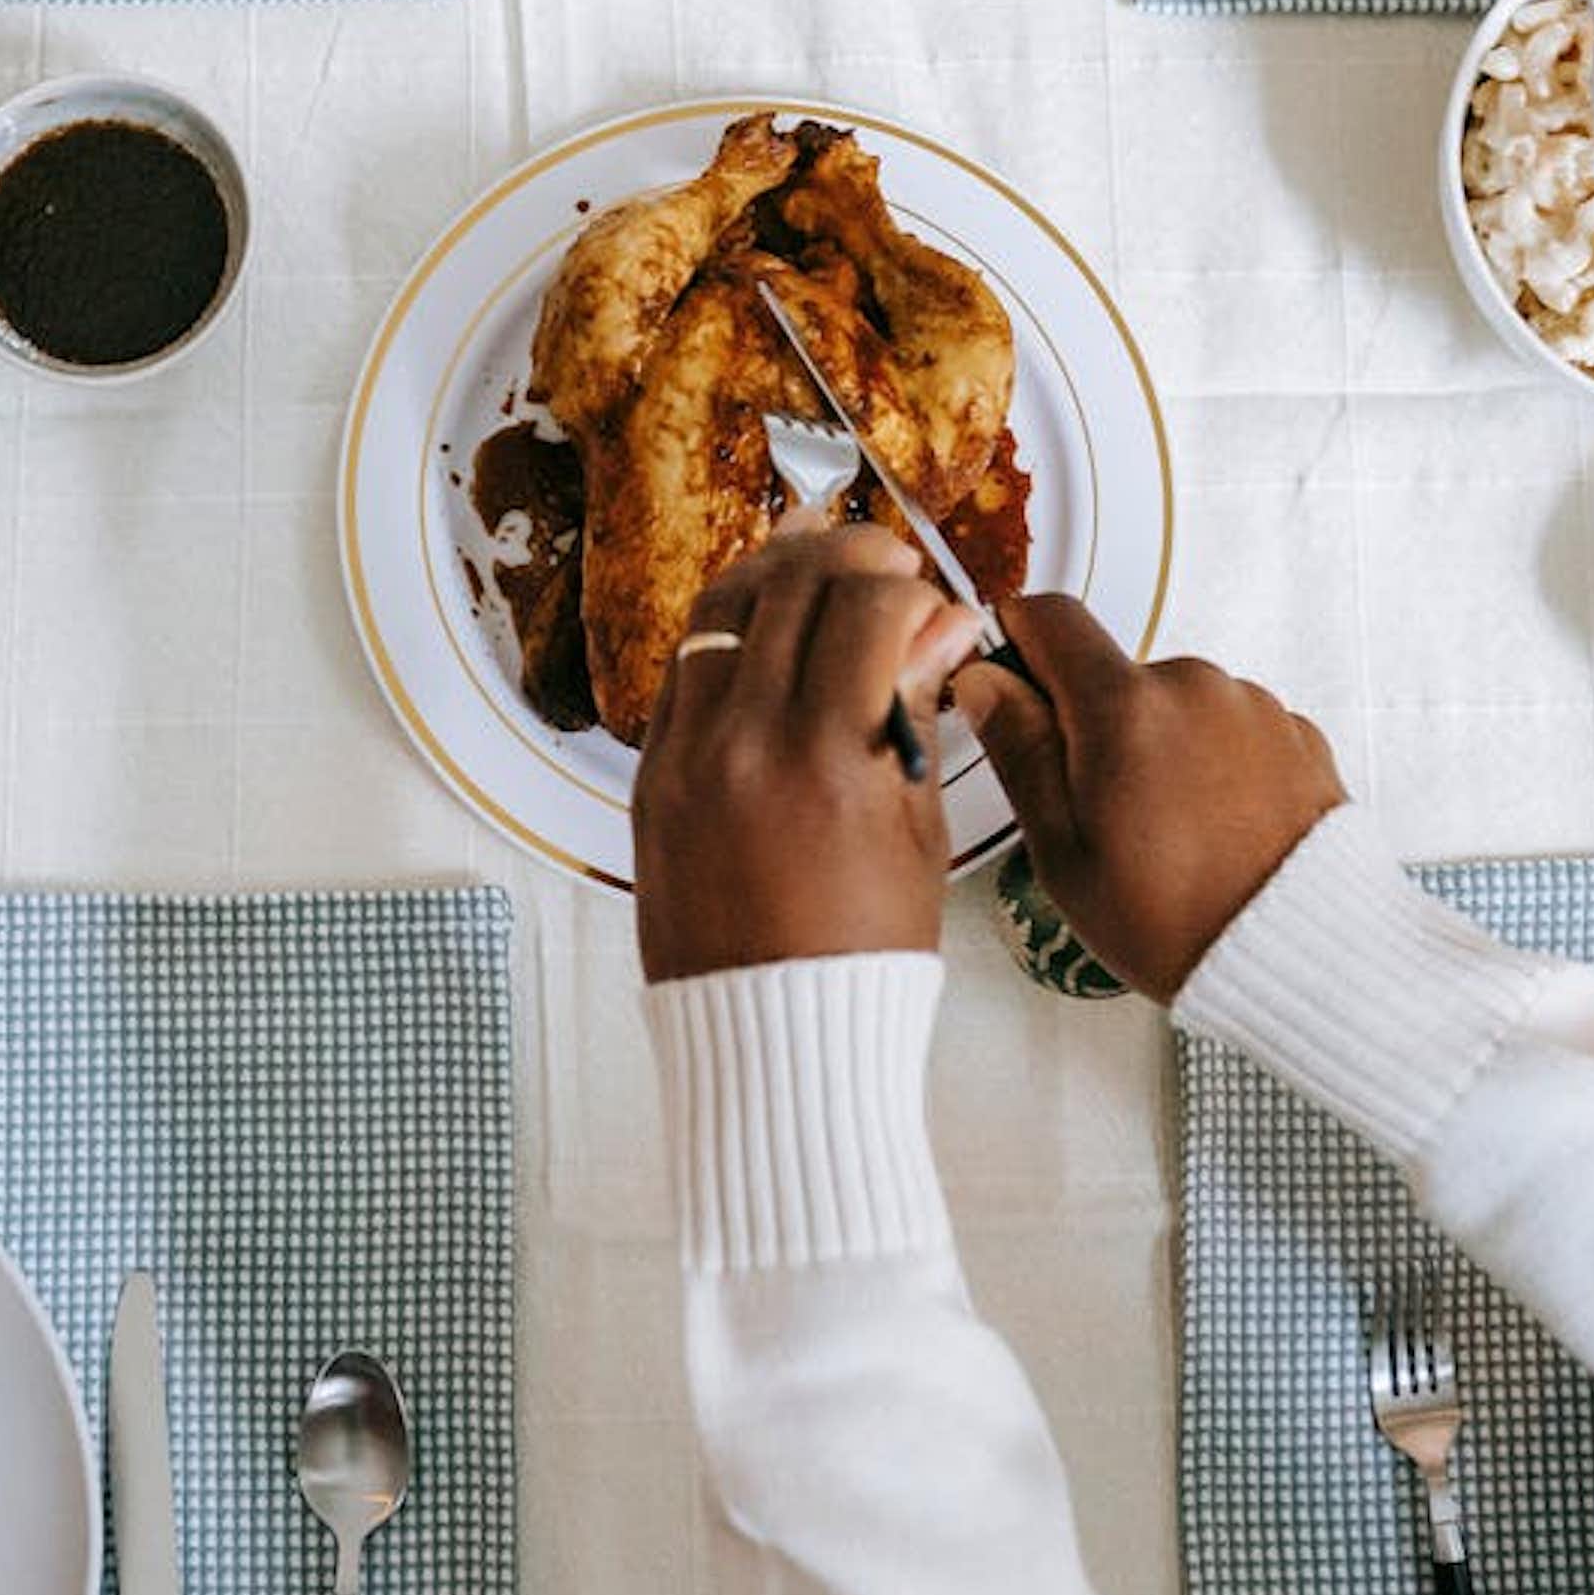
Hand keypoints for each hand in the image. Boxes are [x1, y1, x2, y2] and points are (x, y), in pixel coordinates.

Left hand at [631, 524, 988, 982]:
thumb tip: (943, 623)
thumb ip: (917, 711)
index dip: (910, 589)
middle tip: (886, 560)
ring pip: (720, 609)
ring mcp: (683, 755)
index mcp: (824, 760)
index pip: (864, 609)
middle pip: (788, 586)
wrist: (770, 1040)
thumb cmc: (859, 957)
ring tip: (823, 572)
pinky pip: (683, 667)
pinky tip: (767, 629)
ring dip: (777, 573)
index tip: (932, 601)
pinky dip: (727, 631)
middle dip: (847, 554)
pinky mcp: (650, 774)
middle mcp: (741, 743)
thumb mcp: (916, 832)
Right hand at [954, 601, 1347, 1001]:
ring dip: (1159, 745)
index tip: (1015, 686)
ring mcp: (1253, 707)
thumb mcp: (1062, 848)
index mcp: (1125, 707)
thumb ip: (1018, 748)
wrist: (1302, 958)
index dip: (1018, 644)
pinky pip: (1230, 728)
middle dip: (1093, 723)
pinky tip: (1214, 828)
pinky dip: (1214, 764)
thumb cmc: (1178, 920)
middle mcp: (1195, 687)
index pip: (1049, 616)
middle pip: (1113, 672)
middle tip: (1100, 809)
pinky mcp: (1298, 735)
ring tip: (1169, 831)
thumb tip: (986, 683)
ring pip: (1173, 704)